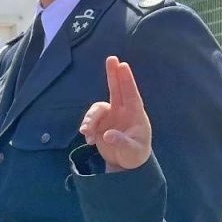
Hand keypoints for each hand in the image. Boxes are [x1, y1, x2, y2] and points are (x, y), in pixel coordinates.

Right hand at [79, 58, 151, 172]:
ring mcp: (110, 116)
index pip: (131, 95)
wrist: (125, 163)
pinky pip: (89, 121)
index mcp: (135, 115)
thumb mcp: (132, 151)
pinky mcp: (99, 124)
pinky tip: (89, 141)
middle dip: (113, 74)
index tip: (123, 66)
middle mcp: (122, 111)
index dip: (127, 80)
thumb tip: (107, 135)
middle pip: (116, 89)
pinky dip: (87, 129)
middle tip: (111, 58)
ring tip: (86, 133)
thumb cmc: (135, 154)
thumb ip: (121, 142)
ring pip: (97, 109)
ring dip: (90, 119)